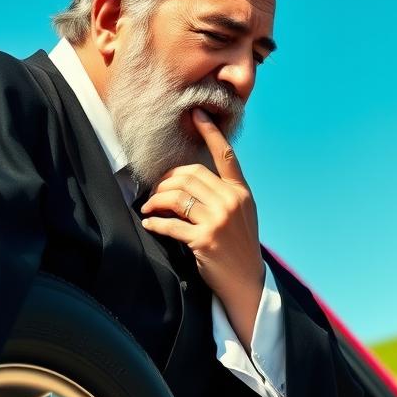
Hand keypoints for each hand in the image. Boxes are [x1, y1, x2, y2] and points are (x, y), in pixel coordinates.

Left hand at [139, 107, 264, 347]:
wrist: (247, 283)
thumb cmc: (239, 248)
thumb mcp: (242, 216)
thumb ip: (224, 194)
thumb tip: (191, 178)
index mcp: (241, 193)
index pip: (226, 156)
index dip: (211, 132)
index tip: (197, 113)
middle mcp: (231, 202)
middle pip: (189, 175)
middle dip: (166, 182)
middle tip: (155, 192)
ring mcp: (218, 221)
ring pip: (176, 197)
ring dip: (156, 201)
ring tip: (149, 209)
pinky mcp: (204, 240)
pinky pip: (170, 224)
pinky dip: (154, 224)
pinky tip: (149, 225)